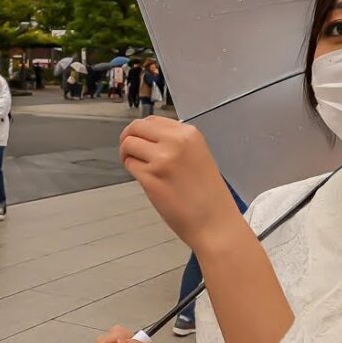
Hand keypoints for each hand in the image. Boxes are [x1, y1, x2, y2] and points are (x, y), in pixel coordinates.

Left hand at [119, 116, 241, 252]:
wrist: (214, 223)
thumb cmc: (208, 196)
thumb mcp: (198, 156)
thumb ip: (176, 144)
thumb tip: (150, 139)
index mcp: (189, 134)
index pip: (152, 120)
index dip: (141, 130)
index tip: (139, 141)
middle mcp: (175, 141)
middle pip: (136, 127)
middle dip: (127, 138)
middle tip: (129, 152)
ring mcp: (162, 159)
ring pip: (128, 144)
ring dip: (127, 155)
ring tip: (137, 167)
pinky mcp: (151, 178)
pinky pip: (130, 165)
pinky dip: (132, 170)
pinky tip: (144, 179)